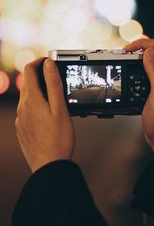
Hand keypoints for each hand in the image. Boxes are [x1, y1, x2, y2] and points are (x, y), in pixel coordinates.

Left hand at [15, 58, 74, 172]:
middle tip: (56, 77)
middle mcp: (22, 107)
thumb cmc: (59, 138)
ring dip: (39, 91)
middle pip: (28, 83)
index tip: (49, 60)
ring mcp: (20, 119)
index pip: (29, 71)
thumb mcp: (60, 108)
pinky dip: (36, 104)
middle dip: (40, 76)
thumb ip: (54, 84)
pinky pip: (27, 110)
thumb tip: (48, 64)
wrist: (49, 165)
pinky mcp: (22, 128)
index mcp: (31, 100)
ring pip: (28, 97)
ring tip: (55, 97)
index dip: (39, 61)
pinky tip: (48, 114)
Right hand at [125, 38, 153, 160]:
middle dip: (141, 44)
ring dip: (140, 52)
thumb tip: (148, 53)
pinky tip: (131, 66)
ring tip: (127, 56)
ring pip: (153, 55)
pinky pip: (149, 65)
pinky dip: (139, 62)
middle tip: (126, 51)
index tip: (127, 49)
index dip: (143, 44)